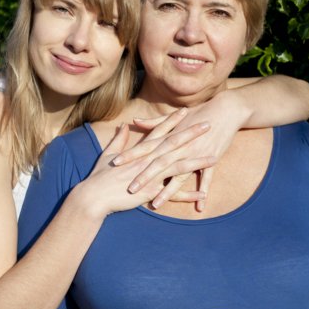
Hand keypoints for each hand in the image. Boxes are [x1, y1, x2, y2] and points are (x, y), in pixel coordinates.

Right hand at [80, 109, 216, 216]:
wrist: (92, 197)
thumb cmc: (99, 177)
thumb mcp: (109, 155)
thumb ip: (119, 140)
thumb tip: (124, 126)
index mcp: (139, 151)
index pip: (159, 131)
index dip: (173, 121)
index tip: (186, 111)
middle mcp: (147, 160)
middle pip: (173, 143)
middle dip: (192, 133)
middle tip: (208, 124)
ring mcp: (150, 176)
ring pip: (178, 165)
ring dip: (197, 160)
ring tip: (215, 155)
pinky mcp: (150, 192)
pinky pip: (173, 193)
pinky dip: (189, 194)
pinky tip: (204, 193)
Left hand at [114, 91, 246, 210]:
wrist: (226, 110)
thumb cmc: (199, 112)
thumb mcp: (175, 117)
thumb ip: (154, 123)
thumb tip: (135, 121)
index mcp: (171, 136)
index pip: (146, 147)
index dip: (131, 154)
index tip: (115, 162)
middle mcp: (181, 146)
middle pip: (159, 163)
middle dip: (144, 176)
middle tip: (129, 188)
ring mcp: (197, 154)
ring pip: (179, 175)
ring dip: (168, 190)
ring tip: (156, 203)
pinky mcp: (212, 160)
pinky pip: (207, 178)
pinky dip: (203, 192)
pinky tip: (199, 207)